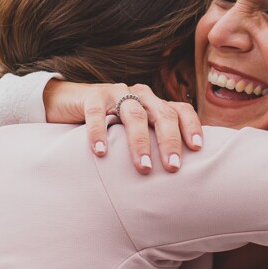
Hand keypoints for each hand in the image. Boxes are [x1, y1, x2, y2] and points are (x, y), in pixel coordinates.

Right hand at [43, 81, 202, 173]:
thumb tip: (176, 176)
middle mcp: (141, 95)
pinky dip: (99, 132)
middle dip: (169, 142)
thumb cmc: (110, 124)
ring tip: (143, 167)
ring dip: (140, 142)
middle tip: (173, 168)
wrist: (70, 101)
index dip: (191, 127)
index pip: (181, 110)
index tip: (197, 149)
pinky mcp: (92, 95)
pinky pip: (97, 112)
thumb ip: (152, 143)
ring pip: (134, 114)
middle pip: (162, 114)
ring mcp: (117, 92)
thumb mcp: (135, 131)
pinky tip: (100, 152)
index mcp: (155, 104)